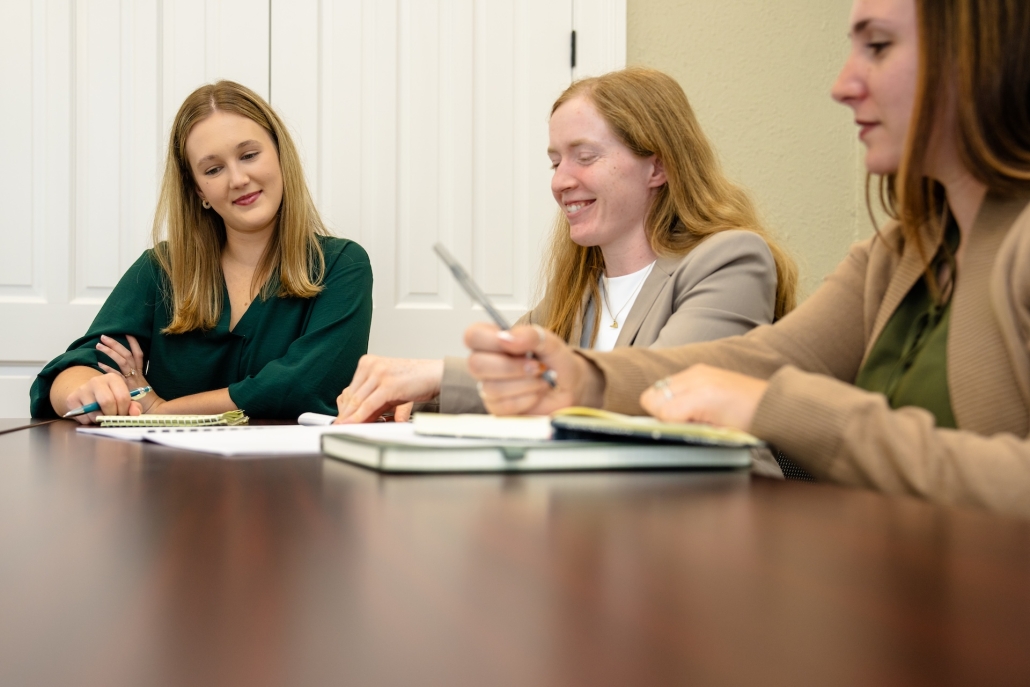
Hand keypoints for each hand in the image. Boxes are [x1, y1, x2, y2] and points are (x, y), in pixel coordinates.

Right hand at [64, 372, 143, 424]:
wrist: (88, 395)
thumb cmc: (111, 398)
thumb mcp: (124, 399)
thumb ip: (133, 406)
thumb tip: (135, 413)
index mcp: (113, 378)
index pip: (122, 397)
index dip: (125, 410)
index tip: (123, 414)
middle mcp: (96, 381)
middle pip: (107, 402)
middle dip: (112, 415)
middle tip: (113, 417)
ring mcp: (82, 389)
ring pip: (94, 412)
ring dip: (101, 420)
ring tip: (103, 416)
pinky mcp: (72, 399)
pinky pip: (83, 418)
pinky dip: (90, 422)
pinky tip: (92, 416)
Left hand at [95, 334, 160, 411]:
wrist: (155, 412)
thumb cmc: (147, 404)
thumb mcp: (141, 391)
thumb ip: (131, 384)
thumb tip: (120, 380)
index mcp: (141, 373)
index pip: (138, 354)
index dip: (133, 343)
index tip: (126, 334)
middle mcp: (137, 374)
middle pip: (127, 354)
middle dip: (115, 344)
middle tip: (104, 337)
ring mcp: (133, 379)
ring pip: (123, 360)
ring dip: (110, 351)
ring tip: (99, 345)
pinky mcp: (129, 386)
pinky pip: (118, 374)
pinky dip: (108, 368)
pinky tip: (99, 363)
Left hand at [335, 357, 443, 423]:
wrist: (435, 374)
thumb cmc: (415, 380)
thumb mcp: (389, 390)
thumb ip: (374, 402)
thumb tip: (361, 417)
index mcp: (368, 362)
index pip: (350, 388)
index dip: (344, 407)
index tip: (340, 419)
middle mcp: (371, 365)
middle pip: (352, 394)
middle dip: (345, 414)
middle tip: (338, 426)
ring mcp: (379, 373)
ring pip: (358, 400)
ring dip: (350, 417)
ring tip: (344, 428)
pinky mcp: (388, 385)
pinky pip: (369, 404)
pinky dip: (360, 416)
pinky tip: (355, 424)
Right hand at [464, 323, 602, 414]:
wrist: (570, 387)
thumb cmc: (557, 363)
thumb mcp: (551, 342)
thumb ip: (531, 335)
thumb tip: (507, 337)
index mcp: (494, 341)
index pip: (473, 336)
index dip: (490, 340)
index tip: (513, 344)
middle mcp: (487, 363)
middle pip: (476, 364)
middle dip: (511, 367)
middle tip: (535, 366)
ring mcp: (490, 387)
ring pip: (491, 387)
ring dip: (524, 384)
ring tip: (540, 379)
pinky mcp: (498, 408)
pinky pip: (504, 405)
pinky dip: (527, 399)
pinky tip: (536, 393)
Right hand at [639, 364, 767, 430]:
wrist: (770, 405)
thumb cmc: (748, 421)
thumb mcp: (714, 432)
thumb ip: (683, 427)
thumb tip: (661, 426)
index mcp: (700, 396)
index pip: (658, 410)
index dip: (663, 424)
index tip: (677, 430)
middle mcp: (695, 378)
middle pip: (652, 396)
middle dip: (660, 412)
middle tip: (679, 423)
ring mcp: (696, 371)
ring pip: (658, 388)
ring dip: (665, 402)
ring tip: (686, 413)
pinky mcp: (700, 369)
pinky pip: (672, 380)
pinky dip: (673, 393)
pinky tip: (690, 403)